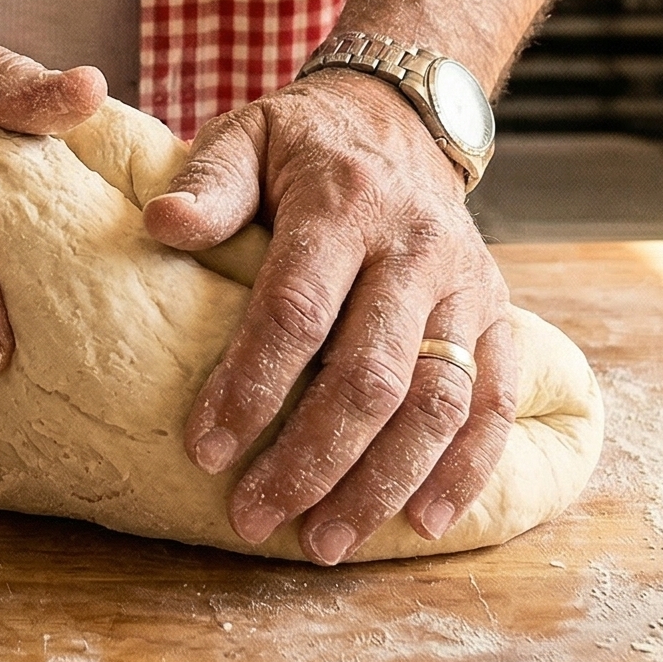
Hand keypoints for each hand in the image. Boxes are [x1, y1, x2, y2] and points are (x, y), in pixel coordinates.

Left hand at [143, 71, 516, 561]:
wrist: (401, 120)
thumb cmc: (303, 145)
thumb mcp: (247, 136)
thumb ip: (209, 183)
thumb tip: (162, 224)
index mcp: (345, 202)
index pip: (296, 309)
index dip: (251, 385)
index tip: (205, 450)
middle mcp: (415, 246)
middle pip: (369, 373)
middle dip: (310, 457)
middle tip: (253, 517)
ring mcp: (466, 284)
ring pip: (437, 401)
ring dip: (380, 483)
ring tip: (323, 542)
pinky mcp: (499, 314)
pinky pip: (494, 402)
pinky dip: (466, 469)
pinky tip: (421, 522)